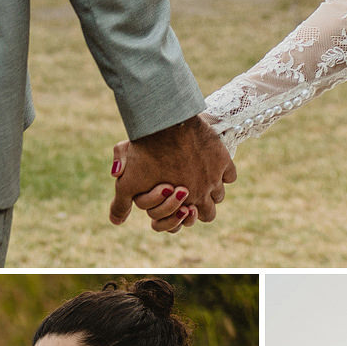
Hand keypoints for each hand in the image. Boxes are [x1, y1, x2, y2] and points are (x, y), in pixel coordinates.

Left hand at [108, 115, 234, 227]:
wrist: (167, 122)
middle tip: (190, 193)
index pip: (189, 222)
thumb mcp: (127, 182)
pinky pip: (231, 175)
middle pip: (210, 214)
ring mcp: (215, 177)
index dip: (184, 217)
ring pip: (221, 194)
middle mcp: (203, 193)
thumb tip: (115, 222)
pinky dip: (224, 172)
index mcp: (182, 203)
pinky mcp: (223, 159)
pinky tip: (211, 164)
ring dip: (212, 189)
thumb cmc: (145, 152)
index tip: (181, 206)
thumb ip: (121, 204)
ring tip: (199, 177)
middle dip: (200, 206)